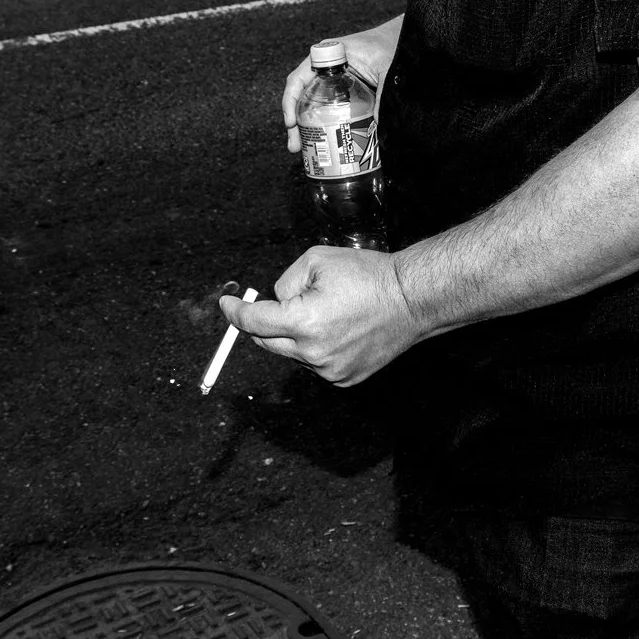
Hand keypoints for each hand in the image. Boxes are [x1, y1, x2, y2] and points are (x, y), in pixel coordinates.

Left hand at [219, 246, 422, 385]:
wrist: (412, 300)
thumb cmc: (369, 276)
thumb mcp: (316, 260)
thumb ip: (285, 283)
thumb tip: (275, 302)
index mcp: (303, 322)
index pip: (253, 322)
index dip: (235, 311)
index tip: (227, 305)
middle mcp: (313, 352)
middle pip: (266, 342)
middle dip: (264, 323)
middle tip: (273, 305)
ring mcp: (329, 370)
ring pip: (292, 353)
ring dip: (295, 335)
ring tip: (328, 313)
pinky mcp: (344, 378)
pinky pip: (315, 363)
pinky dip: (316, 348)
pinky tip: (339, 330)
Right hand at [280, 16, 403, 153]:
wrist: (402, 39)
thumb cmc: (391, 45)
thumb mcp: (387, 69)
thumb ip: (384, 94)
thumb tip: (378, 126)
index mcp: (329, 54)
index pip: (299, 78)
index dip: (291, 100)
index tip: (292, 122)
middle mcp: (325, 66)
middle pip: (300, 94)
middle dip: (294, 122)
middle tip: (295, 146)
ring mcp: (331, 78)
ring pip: (310, 102)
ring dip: (305, 125)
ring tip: (303, 149)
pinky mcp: (341, 88)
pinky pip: (325, 105)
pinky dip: (321, 122)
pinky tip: (323, 140)